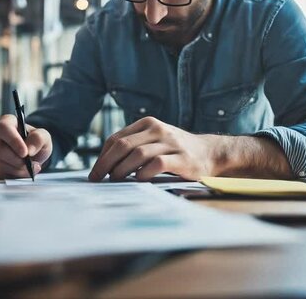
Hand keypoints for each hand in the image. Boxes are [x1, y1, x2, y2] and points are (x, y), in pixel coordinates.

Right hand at [0, 114, 52, 178]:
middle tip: (30, 165)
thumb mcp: (44, 137)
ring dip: (17, 170)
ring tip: (29, 168)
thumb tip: (29, 150)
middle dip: (17, 161)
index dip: (14, 141)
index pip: (4, 129)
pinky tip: (21, 172)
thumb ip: (39, 139)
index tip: (25, 153)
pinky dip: (12, 175)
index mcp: (6, 122)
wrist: (32, 155)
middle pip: (0, 150)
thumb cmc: (35, 142)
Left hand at [89, 117, 215, 181]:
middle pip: (123, 145)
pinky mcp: (181, 158)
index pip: (116, 138)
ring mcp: (170, 143)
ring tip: (114, 181)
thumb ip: (134, 146)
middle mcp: (158, 129)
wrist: (210, 153)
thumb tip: (104, 166)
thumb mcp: (154, 141)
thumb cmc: (175, 150)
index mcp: (147, 123)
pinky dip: (143, 173)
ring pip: (137, 154)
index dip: (102, 156)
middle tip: (97, 179)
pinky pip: (157, 164)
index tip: (95, 172)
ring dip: (121, 170)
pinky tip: (138, 180)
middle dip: (105, 163)